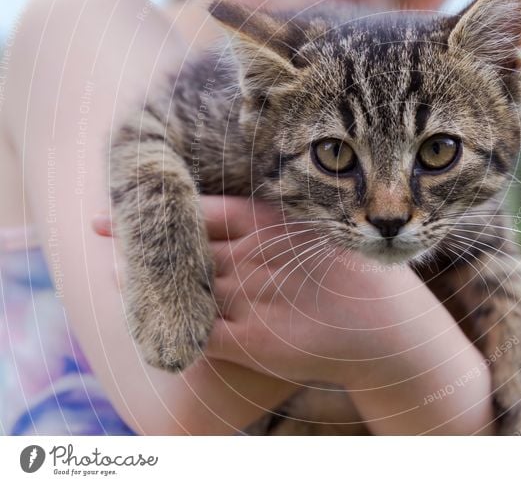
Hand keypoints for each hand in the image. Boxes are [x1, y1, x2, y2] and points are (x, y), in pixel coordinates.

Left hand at [93, 195, 494, 433]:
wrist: (386, 329)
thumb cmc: (353, 274)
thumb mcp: (316, 230)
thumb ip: (272, 222)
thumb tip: (234, 210)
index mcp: (270, 224)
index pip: (201, 213)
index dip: (160, 211)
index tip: (118, 210)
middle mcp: (254, 257)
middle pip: (184, 249)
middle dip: (142, 246)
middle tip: (103, 235)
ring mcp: (252, 299)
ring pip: (183, 289)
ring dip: (147, 285)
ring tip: (119, 276)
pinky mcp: (253, 341)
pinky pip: (197, 333)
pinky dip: (171, 327)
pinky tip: (151, 324)